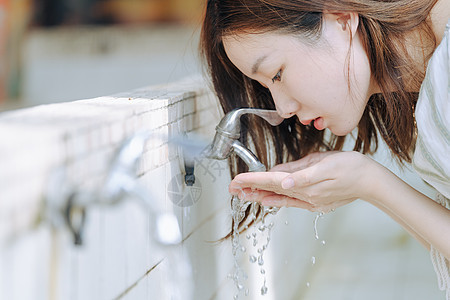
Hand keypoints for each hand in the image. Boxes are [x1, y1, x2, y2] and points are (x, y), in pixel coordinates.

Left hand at [229, 151, 378, 212]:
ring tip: (243, 193)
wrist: (371, 181)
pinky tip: (266, 200)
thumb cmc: (351, 167)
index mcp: (306, 183)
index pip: (272, 181)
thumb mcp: (324, 163)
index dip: (253, 180)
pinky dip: (276, 200)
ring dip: (259, 195)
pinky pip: (290, 202)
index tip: (236, 180)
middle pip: (272, 191)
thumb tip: (279, 177)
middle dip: (250, 188)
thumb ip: (300, 172)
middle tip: (231, 187)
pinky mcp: (316, 203)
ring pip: (279, 197)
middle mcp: (305, 195)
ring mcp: (311, 201)